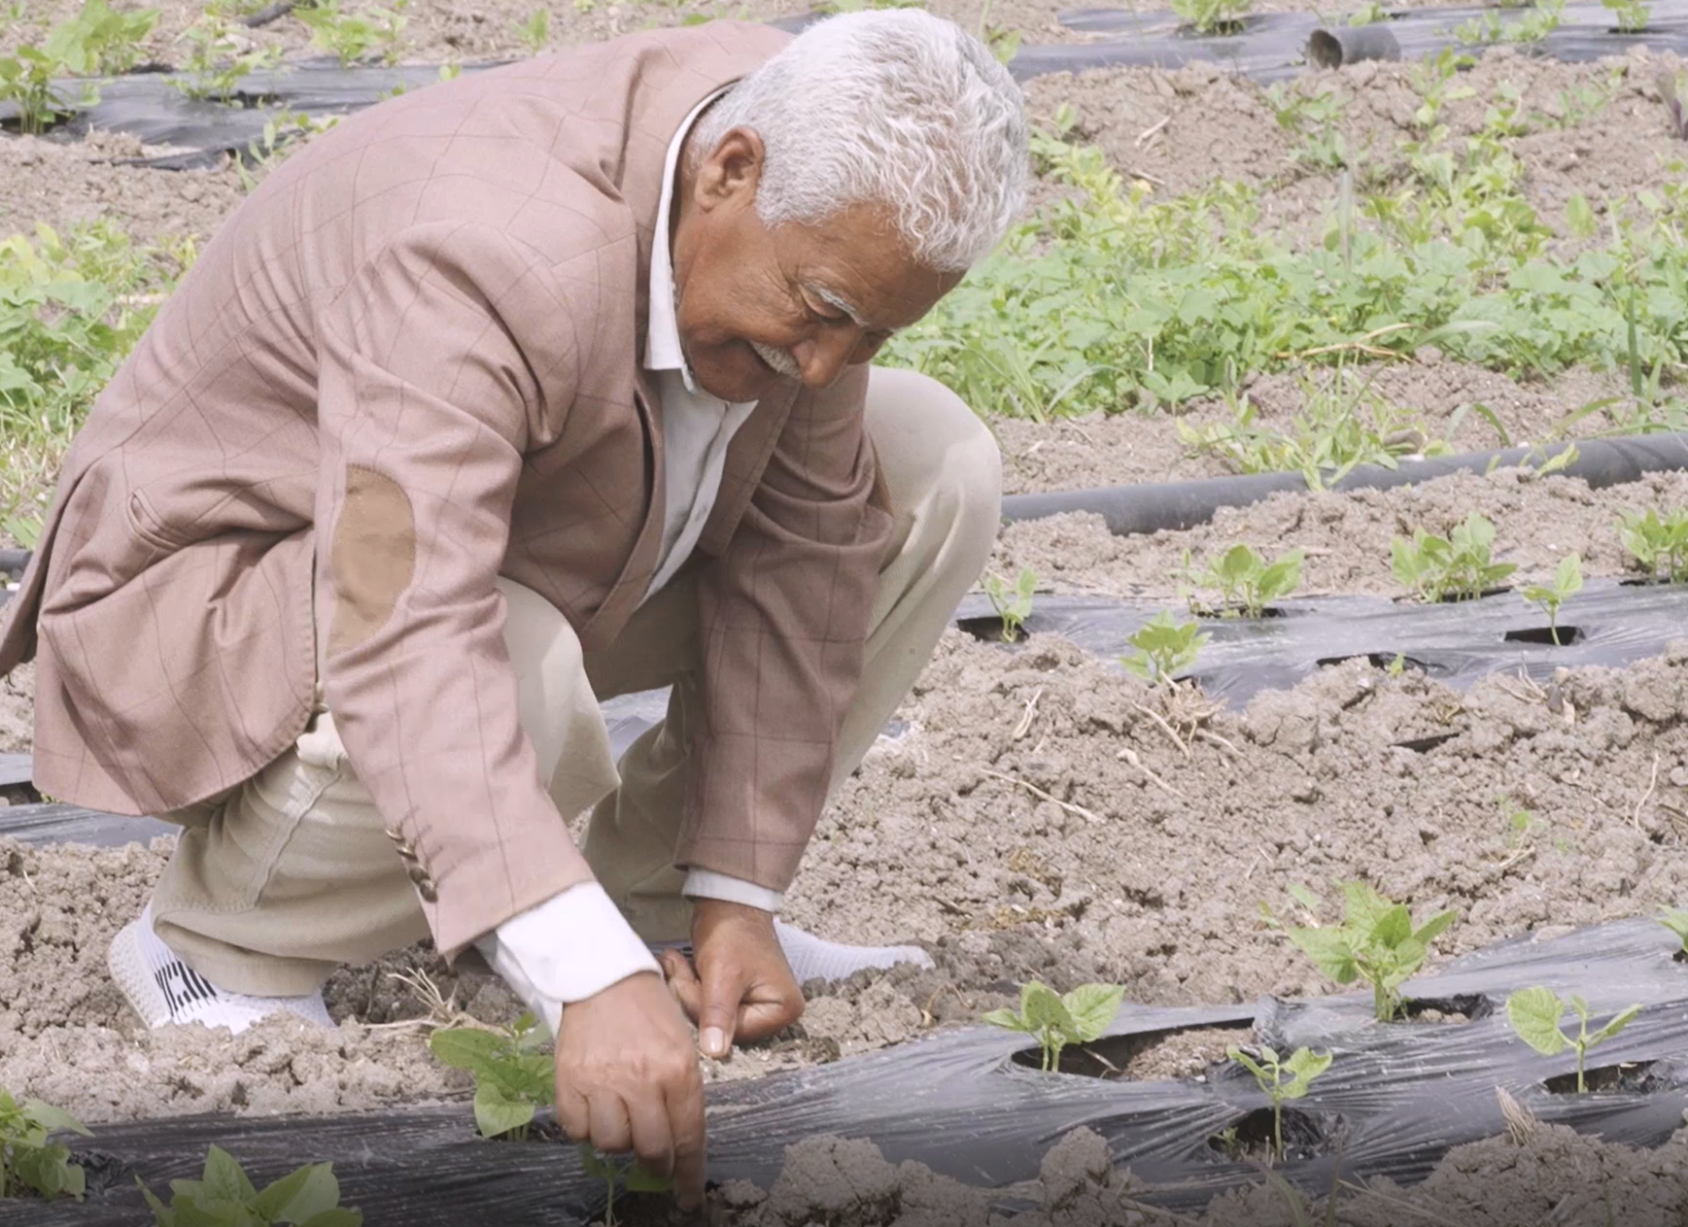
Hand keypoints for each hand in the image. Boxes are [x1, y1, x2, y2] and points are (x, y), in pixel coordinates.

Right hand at [554, 971, 705, 1210]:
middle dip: (656, 1161)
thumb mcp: (682, 1042)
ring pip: (612, 1144)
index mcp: (678, 1069)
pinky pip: (578, 1130)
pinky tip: (595, 1107)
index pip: (687, 1136)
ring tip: (621, 1116)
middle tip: (654, 1156)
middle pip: (650, 1149)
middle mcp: (642, 1079)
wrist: (602, 976)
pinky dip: (586, 1128)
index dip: (688, 1173)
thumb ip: (683, 1090)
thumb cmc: (648, 1009)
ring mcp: (602, 1081)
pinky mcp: (569, 1081)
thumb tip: (681, 1139)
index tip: (688, 1196)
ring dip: (619, 1140)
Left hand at [660, 899, 803, 1060]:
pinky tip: (686, 966)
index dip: (703, 1010)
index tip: (687, 981)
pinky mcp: (740, 995)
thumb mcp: (723, 975)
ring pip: (709, 1016)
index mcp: (782, 1009)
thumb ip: (718, 1015)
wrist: (728, 901)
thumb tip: (715, 1053)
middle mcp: (775, 1011)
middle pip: (721, 1026)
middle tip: (678, 968)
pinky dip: (693, 986)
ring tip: (679, 962)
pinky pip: (709, 1004)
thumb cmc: (733, 932)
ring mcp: (757, 1003)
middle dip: (693, 997)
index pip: (733, 1032)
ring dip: (689, 989)